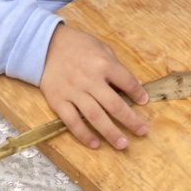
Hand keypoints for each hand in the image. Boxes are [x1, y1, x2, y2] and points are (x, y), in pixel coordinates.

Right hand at [39, 24, 148, 149]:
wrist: (47, 45)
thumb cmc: (80, 46)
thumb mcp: (103, 49)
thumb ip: (118, 68)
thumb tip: (135, 86)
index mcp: (104, 64)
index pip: (127, 82)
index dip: (138, 93)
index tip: (144, 102)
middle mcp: (90, 80)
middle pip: (113, 104)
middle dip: (130, 120)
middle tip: (142, 131)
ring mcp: (73, 92)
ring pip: (94, 116)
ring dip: (110, 132)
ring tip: (122, 144)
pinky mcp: (58, 102)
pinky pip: (72, 121)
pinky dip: (84, 134)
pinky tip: (95, 144)